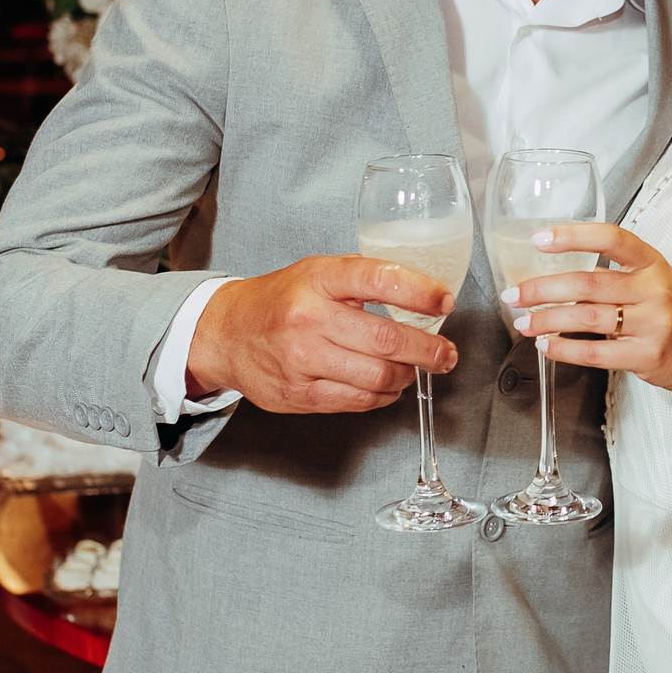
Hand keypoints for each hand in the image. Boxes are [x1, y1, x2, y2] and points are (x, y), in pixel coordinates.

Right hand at [188, 256, 456, 413]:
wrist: (225, 334)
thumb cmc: (281, 299)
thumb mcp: (318, 272)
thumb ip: (364, 280)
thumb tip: (423, 297)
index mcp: (318, 279)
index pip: (379, 279)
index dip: (420, 292)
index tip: (445, 302)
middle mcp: (309, 318)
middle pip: (387, 340)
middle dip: (428, 350)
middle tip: (446, 354)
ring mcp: (302, 360)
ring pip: (378, 376)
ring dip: (408, 376)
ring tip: (415, 369)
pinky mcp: (299, 395)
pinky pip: (358, 401)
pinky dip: (383, 395)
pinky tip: (389, 385)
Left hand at [507, 224, 671, 430]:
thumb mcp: (656, 284)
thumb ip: (616, 277)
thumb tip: (557, 278)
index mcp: (653, 263)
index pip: (611, 238)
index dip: (573, 236)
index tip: (540, 238)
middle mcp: (654, 289)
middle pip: (587, 283)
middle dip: (542, 289)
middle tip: (514, 294)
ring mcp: (652, 324)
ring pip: (585, 318)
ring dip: (546, 320)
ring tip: (523, 323)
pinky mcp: (646, 356)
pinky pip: (594, 353)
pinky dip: (564, 349)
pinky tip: (546, 346)